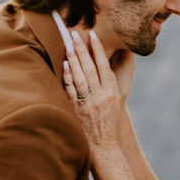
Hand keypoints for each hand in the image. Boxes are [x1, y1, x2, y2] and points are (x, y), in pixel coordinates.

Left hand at [60, 25, 127, 153]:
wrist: (104, 147)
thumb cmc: (108, 121)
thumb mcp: (114, 101)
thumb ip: (109, 83)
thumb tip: (104, 64)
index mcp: (112, 92)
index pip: (104, 65)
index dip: (98, 49)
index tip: (93, 34)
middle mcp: (102, 96)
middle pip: (91, 68)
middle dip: (83, 49)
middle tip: (76, 33)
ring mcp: (89, 103)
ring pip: (81, 77)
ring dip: (74, 59)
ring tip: (69, 44)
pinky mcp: (78, 111)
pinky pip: (71, 91)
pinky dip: (68, 77)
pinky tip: (64, 65)